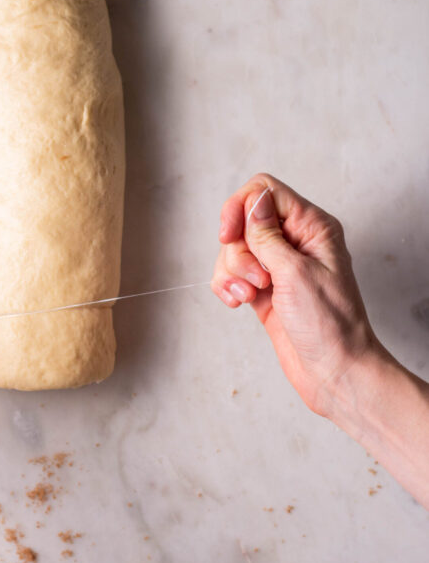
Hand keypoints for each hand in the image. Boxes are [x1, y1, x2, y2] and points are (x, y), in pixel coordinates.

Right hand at [211, 174, 379, 416]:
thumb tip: (253, 201)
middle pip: (243, 222)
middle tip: (257, 280)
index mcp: (312, 227)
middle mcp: (295, 241)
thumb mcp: (295, 272)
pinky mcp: (264, 289)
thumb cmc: (330, 325)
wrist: (334, 371)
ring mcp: (278, 266)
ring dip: (232, 272)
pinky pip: (231, 274)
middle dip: (238, 251)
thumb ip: (267, 235)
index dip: (240, 208)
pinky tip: (238, 303)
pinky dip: (227, 286)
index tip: (228, 236)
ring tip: (248, 296)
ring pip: (234, 250)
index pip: (264, 191)